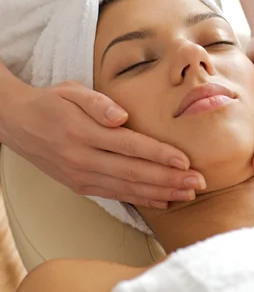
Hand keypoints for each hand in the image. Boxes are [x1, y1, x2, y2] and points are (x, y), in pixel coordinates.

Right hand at [0, 81, 204, 208]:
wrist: (17, 124)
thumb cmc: (52, 102)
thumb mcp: (71, 91)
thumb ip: (97, 102)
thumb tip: (120, 116)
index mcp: (83, 132)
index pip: (130, 146)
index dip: (160, 154)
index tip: (186, 161)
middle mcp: (83, 158)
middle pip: (134, 172)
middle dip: (170, 179)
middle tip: (198, 183)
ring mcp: (81, 176)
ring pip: (128, 188)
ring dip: (161, 193)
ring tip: (188, 194)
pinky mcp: (81, 186)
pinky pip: (116, 195)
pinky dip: (142, 199)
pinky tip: (164, 200)